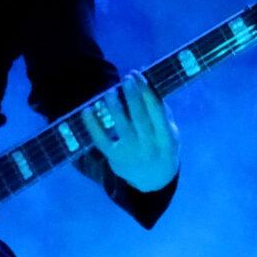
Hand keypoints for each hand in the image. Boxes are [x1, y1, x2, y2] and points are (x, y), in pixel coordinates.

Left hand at [82, 71, 179, 192]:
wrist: (153, 180)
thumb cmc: (161, 147)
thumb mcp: (168, 131)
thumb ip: (159, 108)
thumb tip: (145, 78)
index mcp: (167, 137)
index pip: (157, 111)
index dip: (147, 91)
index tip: (138, 75)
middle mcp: (150, 145)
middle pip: (140, 117)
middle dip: (132, 95)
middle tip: (126, 78)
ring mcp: (132, 153)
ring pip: (121, 126)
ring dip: (114, 106)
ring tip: (110, 92)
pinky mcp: (115, 158)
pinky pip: (101, 140)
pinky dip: (92, 125)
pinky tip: (87, 110)